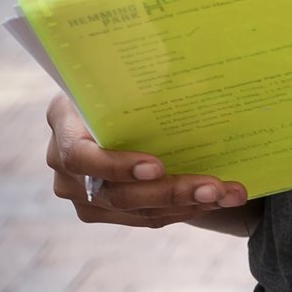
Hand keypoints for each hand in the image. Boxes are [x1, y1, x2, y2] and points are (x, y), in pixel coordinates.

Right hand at [45, 92, 248, 229]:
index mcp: (62, 122)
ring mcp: (80, 194)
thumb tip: (201, 81)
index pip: (80, 155)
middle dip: (170, 191)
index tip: (157, 166)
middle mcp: (63, 165)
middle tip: (214, 186)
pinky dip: (182, 209)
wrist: (104, 101)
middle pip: (115, 192)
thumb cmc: (117, 79)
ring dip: (186, 203)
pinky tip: (215, 200)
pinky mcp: (102, 211)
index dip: (117, 166)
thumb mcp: (121, 74)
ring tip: (229, 194)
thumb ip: (146, 80)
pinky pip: (144, 218)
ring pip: (136, 210)